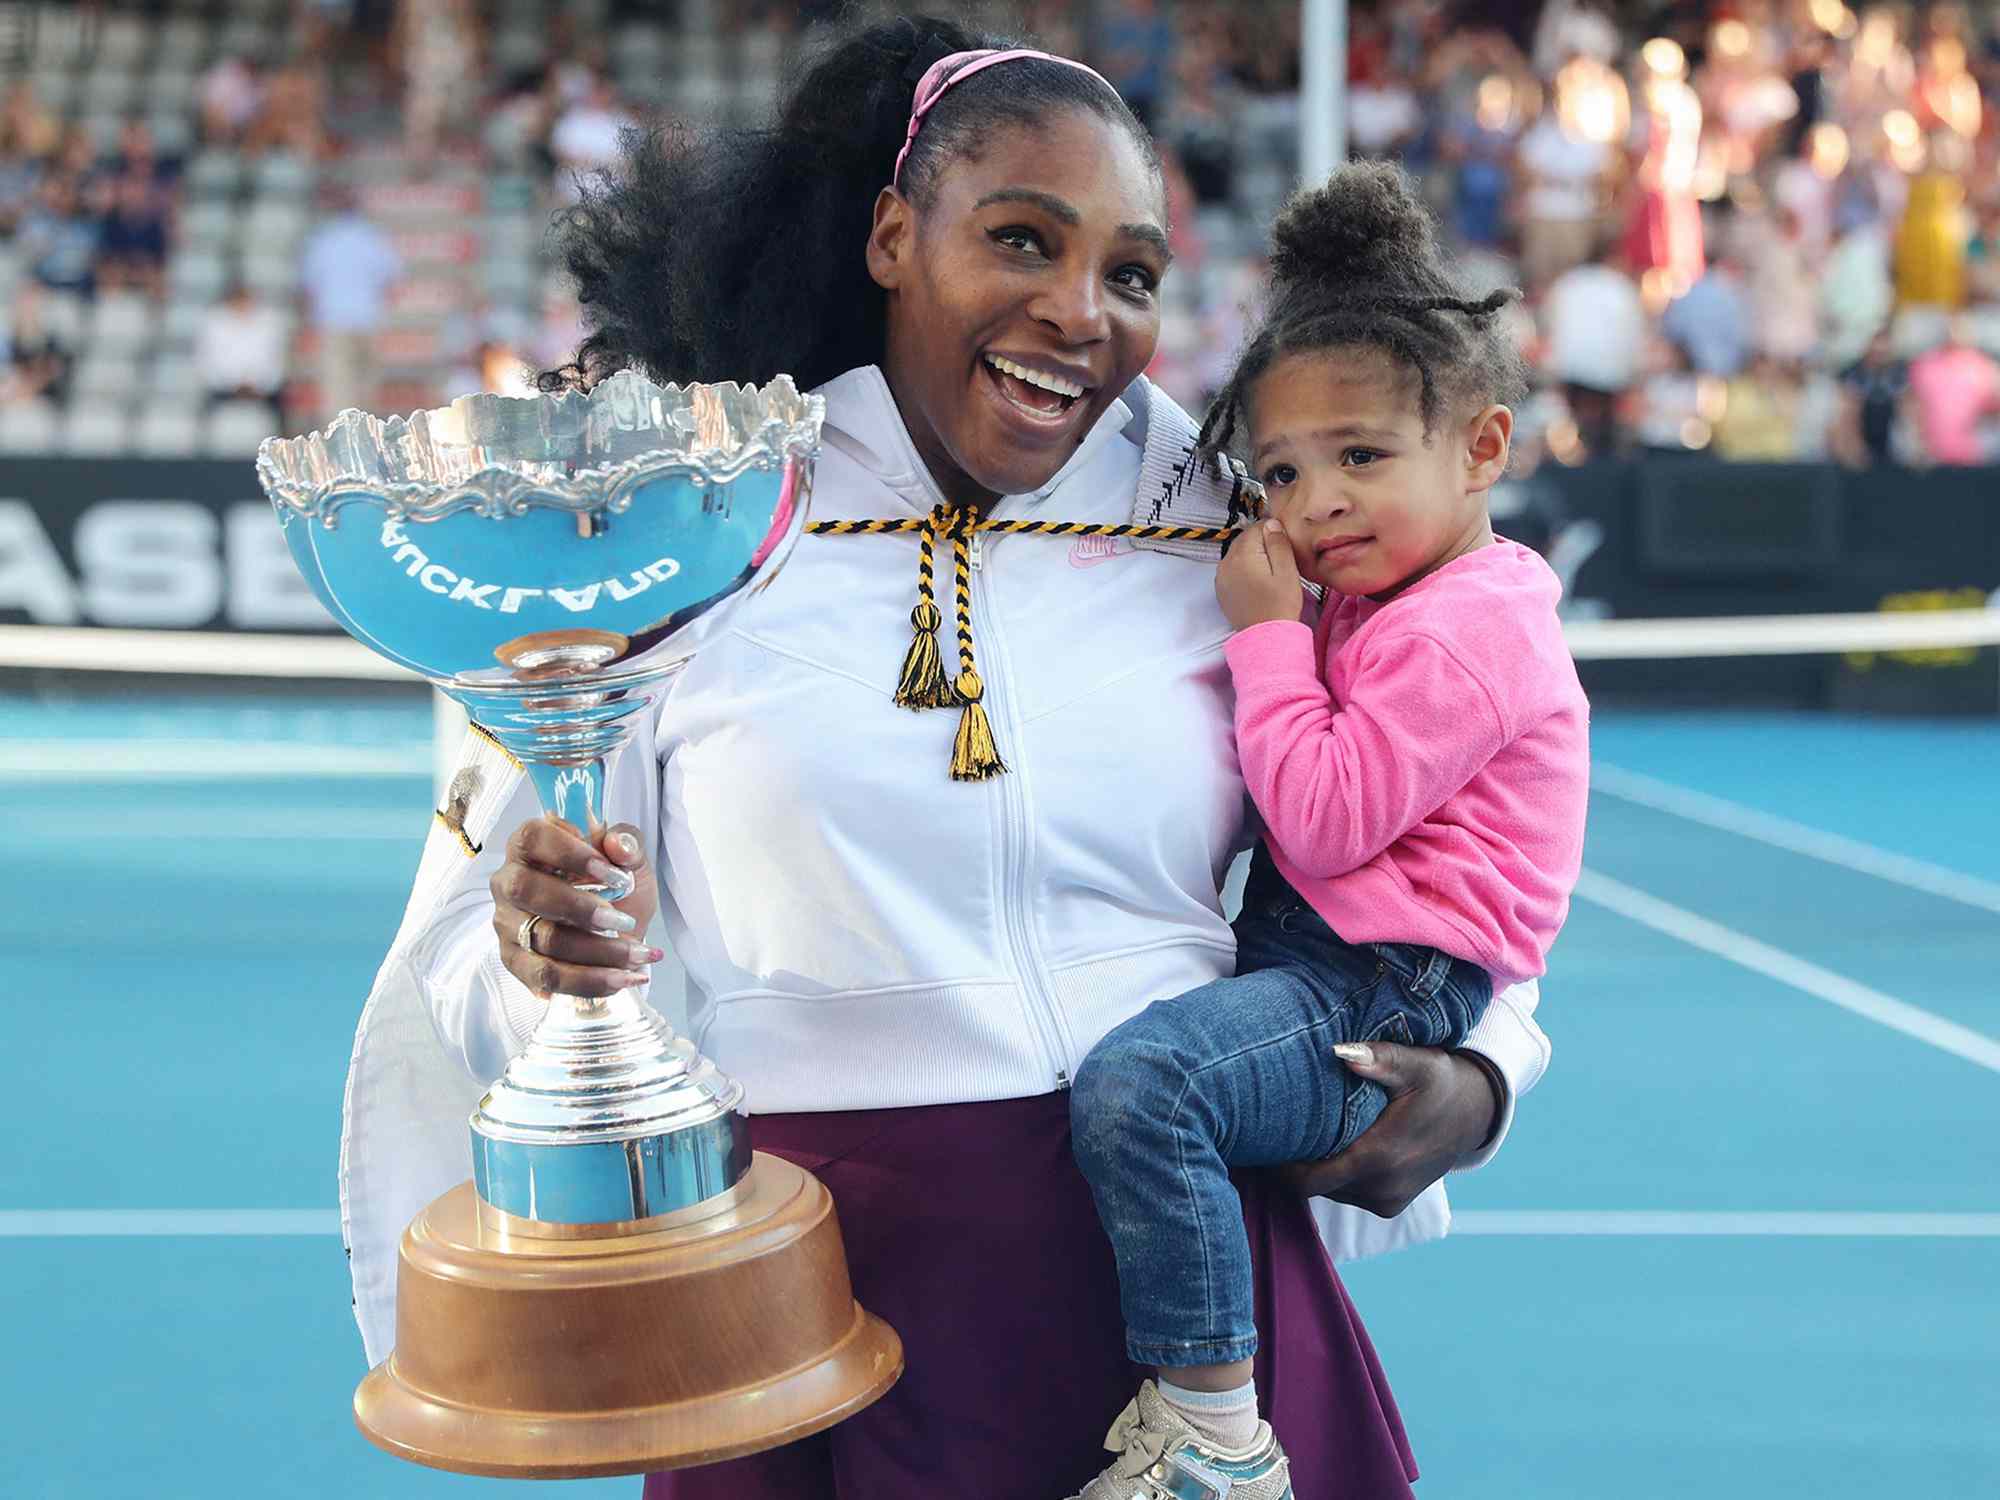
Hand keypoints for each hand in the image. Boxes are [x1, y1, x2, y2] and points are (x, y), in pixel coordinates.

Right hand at [491, 816, 660, 999]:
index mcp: (530, 846)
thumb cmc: (616, 885)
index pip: (532, 838)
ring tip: (637, 955)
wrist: (620, 928)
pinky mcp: (516, 961)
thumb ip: (627, 843)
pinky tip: (623, 978)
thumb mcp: (629, 859)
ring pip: (544, 939)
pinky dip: (590, 980)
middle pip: (526, 891)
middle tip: (623, 920)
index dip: (570, 854)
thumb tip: (617, 846)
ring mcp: (508, 924)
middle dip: (581, 909)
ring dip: (597, 951)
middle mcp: (509, 883)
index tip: (614, 874)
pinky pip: (547, 977)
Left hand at [1217, 519, 1304, 630]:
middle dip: (1262, 543)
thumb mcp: (1286, 571)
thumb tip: (1271, 523)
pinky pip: (1233, 568)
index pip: (1257, 527)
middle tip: (1280, 558)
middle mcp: (1226, 562)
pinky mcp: (1222, 589)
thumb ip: (1278, 543)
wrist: (1265, 638)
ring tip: (1270, 571)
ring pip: (1239, 553)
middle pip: (1245, 539)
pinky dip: (1245, 569)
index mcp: (1243, 554)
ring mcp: (1221, 576)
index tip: (1286, 544)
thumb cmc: (1280, 605)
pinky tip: (1258, 581)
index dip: (1274, 531)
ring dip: (1253, 556)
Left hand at [1273, 1043, 1502, 1218]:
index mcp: (1380, 1158)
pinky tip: (1323, 1146)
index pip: (1308, 1179)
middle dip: (1288, 1165)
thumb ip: (1378, 1059)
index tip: (1257, 1139)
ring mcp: (1387, 1202)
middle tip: (1264, 1133)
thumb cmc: (1441, 1081)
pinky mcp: (1390, 1205)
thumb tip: (1340, 1052)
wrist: (1475, 1114)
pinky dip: (1332, 1175)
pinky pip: (1346, 1192)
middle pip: (1313, 1187)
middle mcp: (1382, 1189)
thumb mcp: (1416, 1064)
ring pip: (1329, 1191)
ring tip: (1290, 1136)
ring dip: (1311, 1170)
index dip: (1278, 1165)